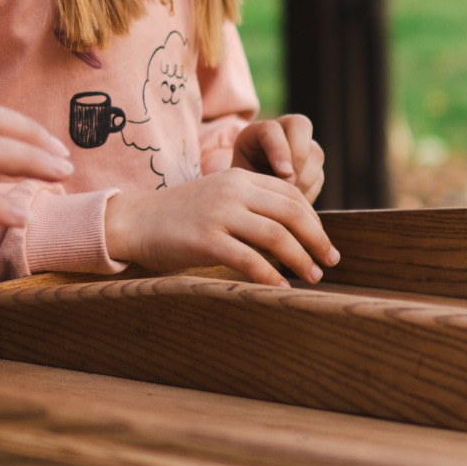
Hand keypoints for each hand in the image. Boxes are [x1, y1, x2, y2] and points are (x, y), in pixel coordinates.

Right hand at [105, 170, 338, 286]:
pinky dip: (270, 276)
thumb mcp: (218, 197)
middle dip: (316, 240)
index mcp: (240, 177)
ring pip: (276, 236)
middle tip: (331, 261)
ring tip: (312, 276)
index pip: (291, 195)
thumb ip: (249, 204)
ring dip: (301, 259)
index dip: (314, 221)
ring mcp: (220, 214)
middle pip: (291, 213)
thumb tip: (290, 231)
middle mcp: (233, 190)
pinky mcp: (206, 240)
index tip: (323, 243)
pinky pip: (249, 259)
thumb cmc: (180, 216)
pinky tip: (281, 289)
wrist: (135, 221)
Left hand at [231, 115, 323, 201]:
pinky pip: (319, 176)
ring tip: (289, 199)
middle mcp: (281, 133)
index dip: (280, 150)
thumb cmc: (239, 190)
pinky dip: (309, 191)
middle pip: (301, 125)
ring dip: (306, 178)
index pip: (272, 129)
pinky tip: (294, 204)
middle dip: (299, 156)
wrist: (249, 202)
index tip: (283, 174)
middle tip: (291, 184)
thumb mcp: (238, 180)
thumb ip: (252, 176)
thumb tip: (281, 181)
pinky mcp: (312, 168)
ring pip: (315, 153)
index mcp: (257, 132)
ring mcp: (299, 148)